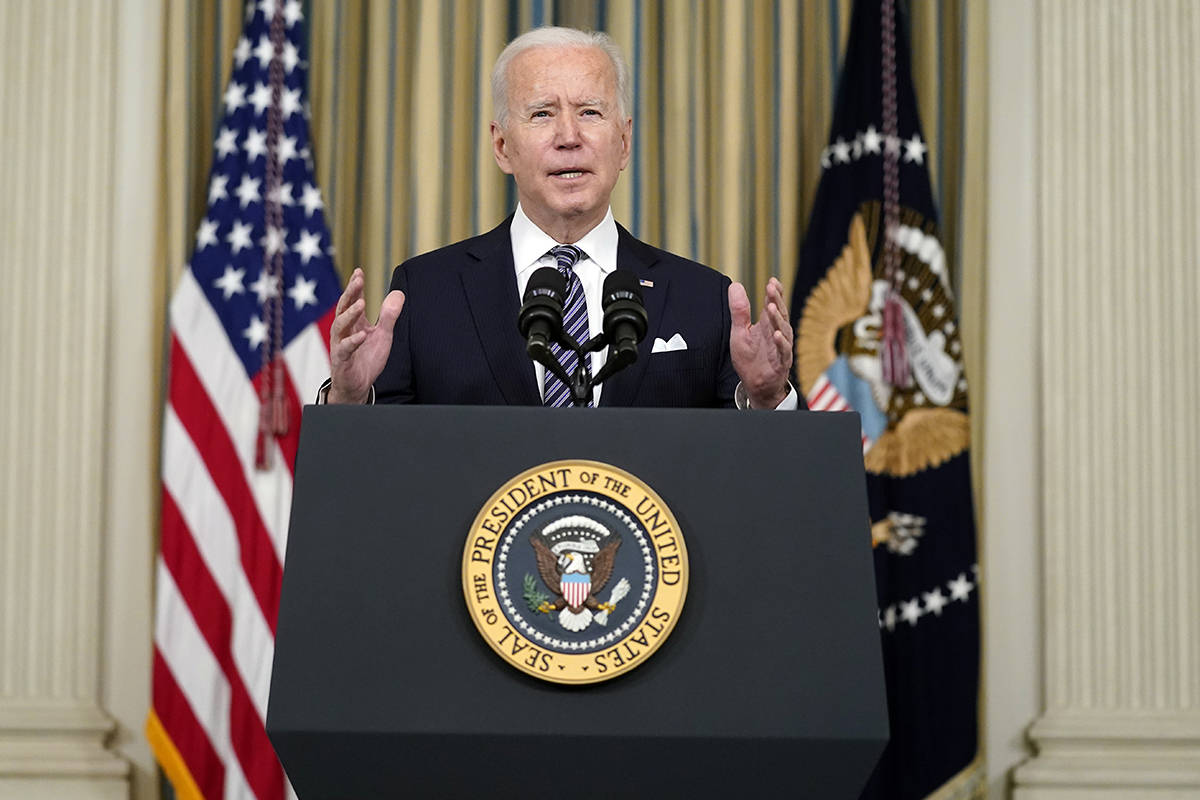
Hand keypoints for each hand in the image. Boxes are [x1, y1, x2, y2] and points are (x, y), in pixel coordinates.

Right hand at [328, 268, 404, 403]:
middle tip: (358, 280)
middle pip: (344, 308)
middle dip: (351, 293)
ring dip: (350, 314)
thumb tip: (399, 293)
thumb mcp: (383, 335)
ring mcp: (340, 345)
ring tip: (361, 303)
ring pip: (340, 326)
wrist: (357, 386)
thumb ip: (389, 315)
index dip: (356, 286)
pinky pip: (345, 349)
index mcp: (354, 323)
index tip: (359, 271)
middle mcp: (344, 331)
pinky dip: (353, 341)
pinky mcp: (341, 360)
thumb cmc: (367, 359)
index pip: (353, 301)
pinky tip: (362, 335)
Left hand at [728, 277, 792, 408]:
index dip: (774, 293)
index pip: (772, 304)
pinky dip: (781, 343)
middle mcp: (776, 333)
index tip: (772, 281)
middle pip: (779, 313)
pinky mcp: (781, 362)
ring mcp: (781, 347)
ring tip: (771, 308)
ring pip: (783, 330)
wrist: (756, 385)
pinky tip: (776, 335)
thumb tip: (735, 285)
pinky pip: (783, 351)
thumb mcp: (740, 332)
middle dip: (776, 300)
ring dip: (777, 319)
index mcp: (767, 324)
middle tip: (772, 288)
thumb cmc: (750, 358)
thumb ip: (739, 311)